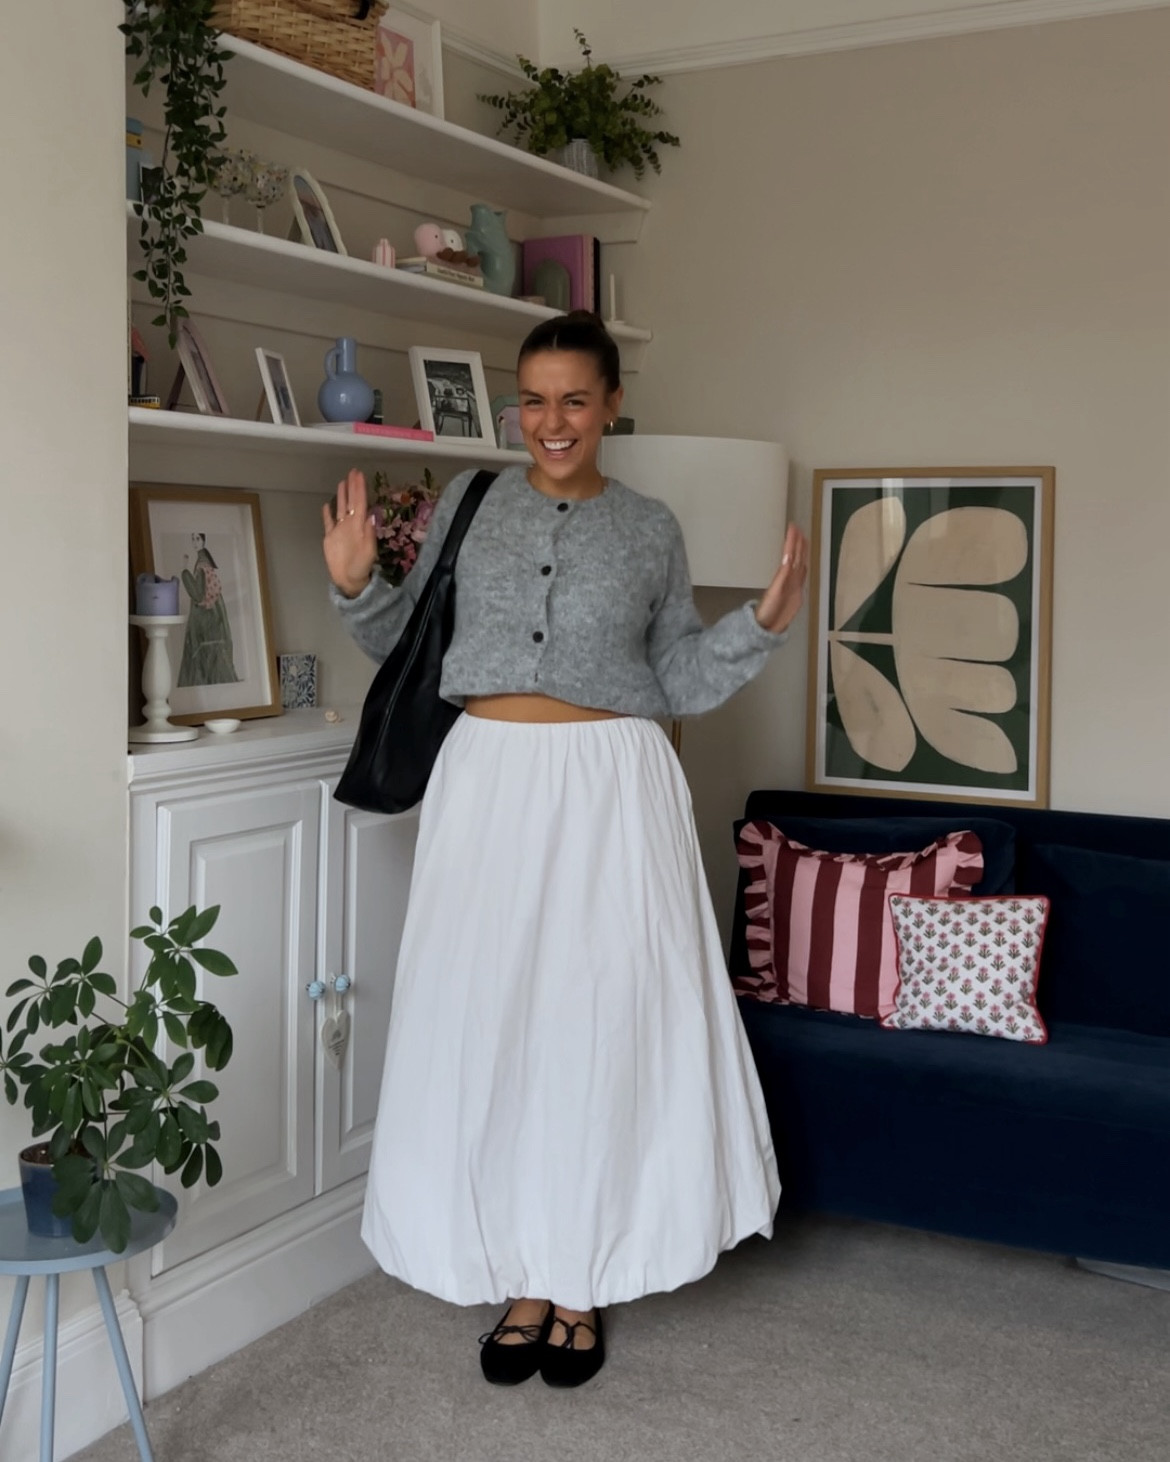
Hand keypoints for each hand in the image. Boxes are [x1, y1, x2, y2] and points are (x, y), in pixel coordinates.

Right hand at [322, 468, 378, 597]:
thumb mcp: (368, 551)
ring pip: (341, 509)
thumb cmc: (361, 567)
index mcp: (359, 526)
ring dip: (342, 496)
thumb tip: (371, 516)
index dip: (360, 489)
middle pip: (351, 502)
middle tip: (353, 472)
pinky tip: (327, 505)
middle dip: (352, 487)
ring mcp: (340, 530)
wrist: (349, 580)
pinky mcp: (330, 537)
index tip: (359, 476)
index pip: (360, 503)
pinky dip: (328, 514)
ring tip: (342, 482)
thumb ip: (369, 534)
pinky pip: (328, 522)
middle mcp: (350, 525)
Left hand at [755, 523, 808, 634]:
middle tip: (798, 529)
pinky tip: (803, 562)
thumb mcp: (774, 594)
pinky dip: (802, 568)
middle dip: (797, 543)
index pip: (789, 555)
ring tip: (803, 539)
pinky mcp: (796, 594)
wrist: (767, 628)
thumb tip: (787, 560)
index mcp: (782, 577)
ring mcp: (793, 585)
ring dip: (800, 552)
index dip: (792, 542)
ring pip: (798, 565)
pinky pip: (800, 577)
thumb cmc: (766, 613)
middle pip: (795, 558)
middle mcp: (789, 579)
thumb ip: (782, 578)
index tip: (793, 528)